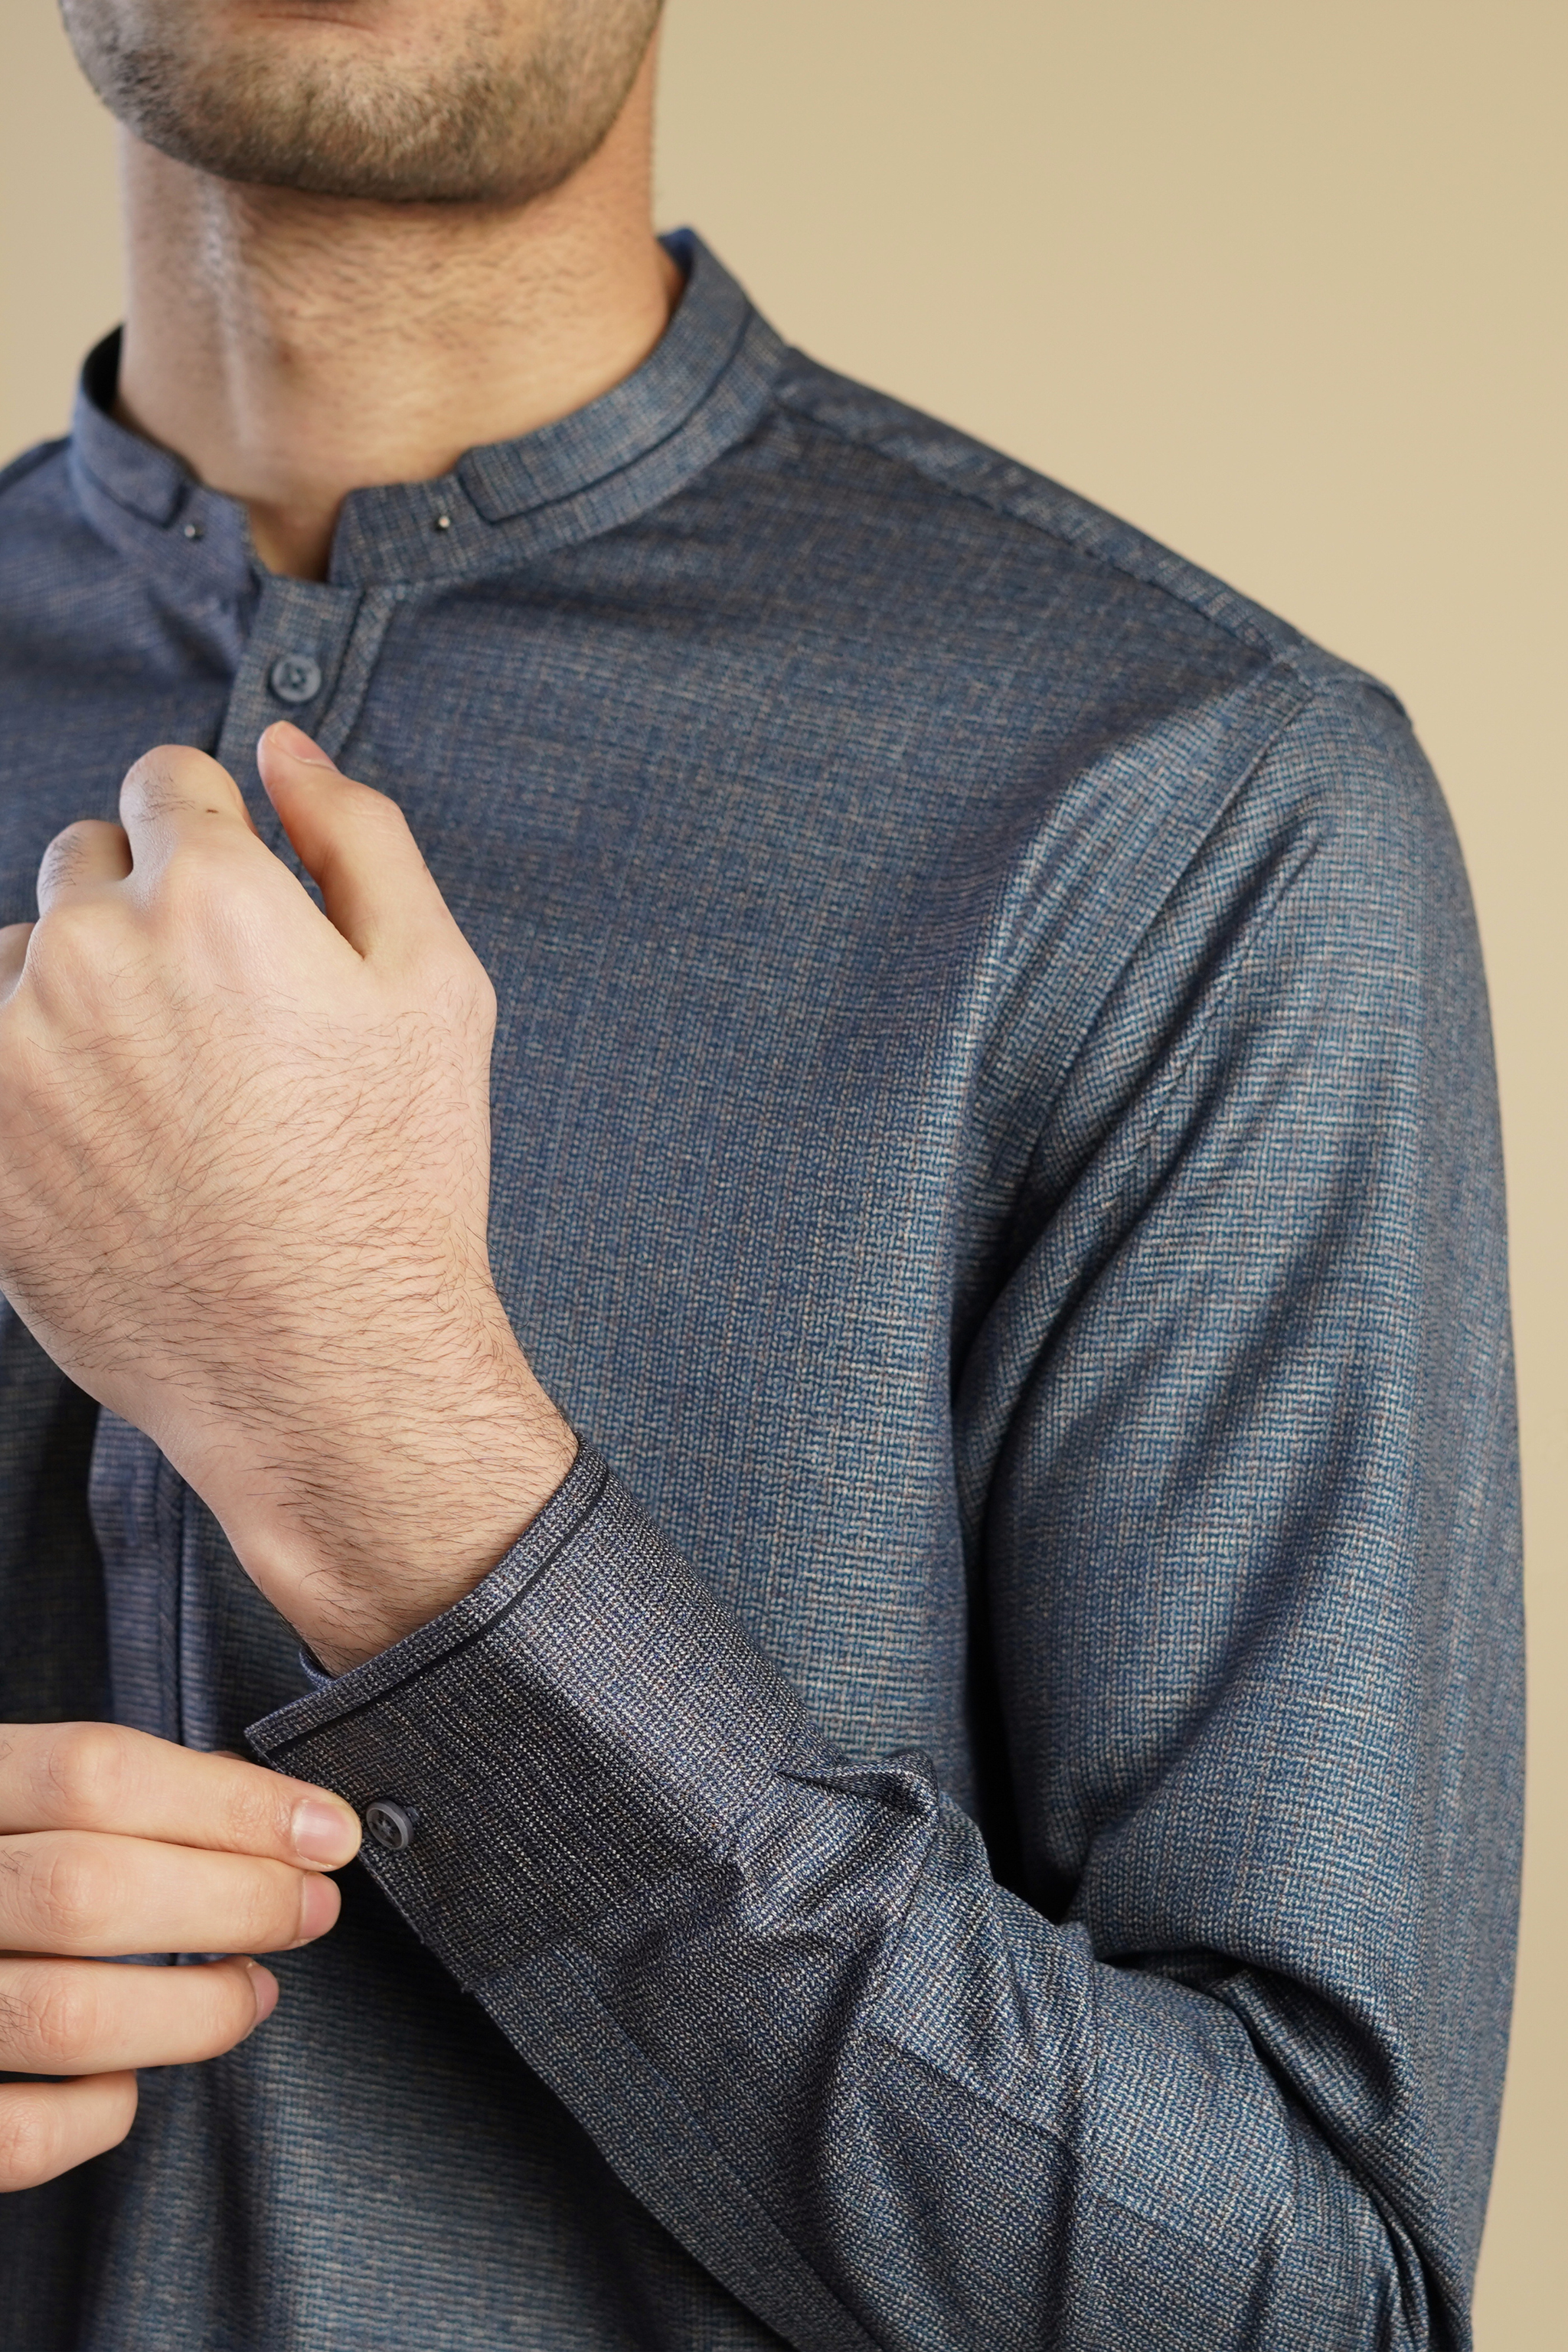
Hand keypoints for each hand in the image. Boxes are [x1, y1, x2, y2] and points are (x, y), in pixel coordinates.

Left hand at [0, 724, 574, 1669]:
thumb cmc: (398, 1181)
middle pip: (83, 863)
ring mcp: (10, 1054)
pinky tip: (106, 1147)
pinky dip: (30, 1083)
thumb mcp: (437, 989)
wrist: (327, 1372)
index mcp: (213, 899)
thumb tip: (285, 749)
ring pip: (17, 960)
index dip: (217, 839)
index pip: (167, 782)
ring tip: (159, 1098)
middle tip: (218, 1026)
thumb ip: (363, 839)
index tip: (240, 912)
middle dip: (144, 912)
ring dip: (69, 995)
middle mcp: (90, 956)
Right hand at [0, 1722, 359, 2191]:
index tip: (328, 1829)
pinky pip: (20, 2135)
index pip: (94, 1771)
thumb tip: (276, 1816)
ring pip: (69, 2016)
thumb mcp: (9, 1795)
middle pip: (93, 1889)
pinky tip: (131, 2079)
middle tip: (310, 1908)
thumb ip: (101, 1795)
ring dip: (199, 2011)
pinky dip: (101, 2111)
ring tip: (252, 1989)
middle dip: (237, 1901)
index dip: (230, 1801)